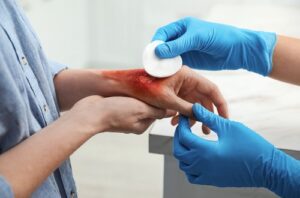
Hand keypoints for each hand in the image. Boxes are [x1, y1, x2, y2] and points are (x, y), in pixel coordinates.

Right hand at [68, 95, 173, 134]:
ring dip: (139, 95)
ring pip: (137, 103)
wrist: (89, 112)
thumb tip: (172, 112)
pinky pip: (127, 101)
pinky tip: (128, 88)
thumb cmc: (115, 111)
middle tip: (150, 85)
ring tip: (138, 86)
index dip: (161, 101)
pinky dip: (129, 95)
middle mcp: (134, 122)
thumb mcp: (141, 110)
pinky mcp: (116, 109)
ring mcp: (124, 116)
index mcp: (141, 125)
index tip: (162, 89)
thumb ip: (156, 111)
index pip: (158, 112)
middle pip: (148, 107)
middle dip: (149, 97)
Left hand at [101, 66, 227, 133]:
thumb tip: (200, 117)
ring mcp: (180, 86)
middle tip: (207, 131)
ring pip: (193, 103)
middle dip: (205, 115)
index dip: (220, 105)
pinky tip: (174, 123)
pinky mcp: (173, 92)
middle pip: (203, 98)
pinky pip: (183, 104)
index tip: (225, 119)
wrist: (127, 86)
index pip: (211, 89)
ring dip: (191, 117)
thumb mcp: (167, 100)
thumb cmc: (144, 87)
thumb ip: (186, 109)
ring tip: (188, 130)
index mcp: (187, 75)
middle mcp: (186, 79)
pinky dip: (181, 114)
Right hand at [153, 17, 276, 75]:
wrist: (237, 50)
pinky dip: (171, 69)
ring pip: (168, 57)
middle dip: (157, 55)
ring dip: (163, 64)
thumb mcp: (197, 38)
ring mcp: (185, 50)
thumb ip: (178, 45)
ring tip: (159, 72)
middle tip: (152, 65)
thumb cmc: (220, 37)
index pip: (163, 33)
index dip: (156, 43)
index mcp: (182, 27)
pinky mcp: (190, 61)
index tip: (152, 53)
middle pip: (163, 46)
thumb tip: (159, 51)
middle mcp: (181, 38)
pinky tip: (168, 75)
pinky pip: (176, 65)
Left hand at [174, 103, 299, 196]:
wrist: (267, 168)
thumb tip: (195, 107)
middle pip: (179, 151)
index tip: (185, 116)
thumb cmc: (251, 145)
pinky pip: (192, 176)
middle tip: (183, 127)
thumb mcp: (229, 127)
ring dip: (182, 151)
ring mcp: (207, 175)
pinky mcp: (212, 181)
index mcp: (205, 151)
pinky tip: (195, 156)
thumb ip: (209, 118)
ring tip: (189, 140)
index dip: (182, 124)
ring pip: (183, 165)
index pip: (183, 136)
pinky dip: (189, 166)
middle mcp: (203, 165)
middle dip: (178, 137)